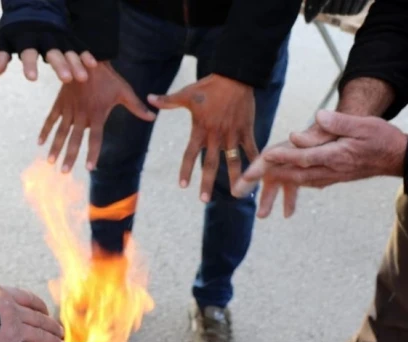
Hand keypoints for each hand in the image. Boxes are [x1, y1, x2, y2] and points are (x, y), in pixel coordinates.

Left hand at [0, 22, 96, 82]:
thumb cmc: (16, 29)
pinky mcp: (69, 38)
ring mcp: (59, 37)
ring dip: (76, 63)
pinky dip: (85, 54)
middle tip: (66, 79)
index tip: (32, 79)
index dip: (30, 64)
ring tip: (82, 78)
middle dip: (60, 65)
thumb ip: (1, 55)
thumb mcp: (5, 39)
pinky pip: (79, 46)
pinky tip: (92, 65)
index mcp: (27, 37)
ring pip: (69, 51)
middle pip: (54, 52)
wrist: (32, 5)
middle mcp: (45, 37)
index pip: (28, 52)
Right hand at [39, 62, 155, 171]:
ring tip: (50, 162)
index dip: (92, 153)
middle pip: (75, 139)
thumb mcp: (124, 91)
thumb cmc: (109, 77)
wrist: (88, 57)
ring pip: (61, 132)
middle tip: (64, 172)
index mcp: (97, 114)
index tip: (89, 167)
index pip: (95, 138)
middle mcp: (82, 114)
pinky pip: (51, 118)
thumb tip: (153, 118)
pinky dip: (45, 130)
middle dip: (69, 156)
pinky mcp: (61, 102)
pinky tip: (40, 143)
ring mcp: (70, 109)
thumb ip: (137, 107)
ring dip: (55, 147)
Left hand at [148, 74, 256, 201]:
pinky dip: (255, 161)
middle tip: (204, 200)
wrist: (235, 76)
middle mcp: (216, 135)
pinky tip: (259, 175)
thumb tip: (149, 99)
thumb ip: (168, 101)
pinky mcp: (246, 129)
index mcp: (201, 129)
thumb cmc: (210, 86)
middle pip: (210, 163)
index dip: (186, 169)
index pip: (190, 154)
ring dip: (235, 178)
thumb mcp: (187, 94)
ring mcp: (233, 134)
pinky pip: (251, 148)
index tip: (183, 185)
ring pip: (233, 161)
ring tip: (237, 194)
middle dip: (207, 182)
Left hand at [234, 110, 407, 217]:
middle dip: (268, 177)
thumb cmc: (381, 138)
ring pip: (297, 180)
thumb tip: (317, 117)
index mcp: (336, 156)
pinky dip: (291, 182)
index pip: (303, 157)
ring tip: (255, 183)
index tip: (263, 157)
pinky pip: (307, 182)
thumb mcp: (364, 124)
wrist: (396, 157)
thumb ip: (339, 122)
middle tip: (245, 181)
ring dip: (275, 182)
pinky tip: (280, 181)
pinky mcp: (332, 178)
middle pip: (293, 173)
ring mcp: (330, 176)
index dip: (282, 157)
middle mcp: (330, 170)